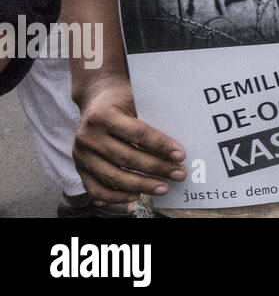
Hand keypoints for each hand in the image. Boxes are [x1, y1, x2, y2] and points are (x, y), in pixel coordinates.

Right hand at [73, 75, 186, 205]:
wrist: (95, 100)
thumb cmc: (123, 99)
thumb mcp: (136, 98)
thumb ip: (153, 115)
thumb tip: (181, 136)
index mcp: (104, 115)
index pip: (137, 134)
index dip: (160, 145)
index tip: (181, 155)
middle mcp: (88, 136)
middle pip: (127, 158)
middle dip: (156, 168)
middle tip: (179, 174)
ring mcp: (81, 155)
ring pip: (113, 176)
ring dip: (141, 185)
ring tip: (164, 187)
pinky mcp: (79, 168)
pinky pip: (96, 189)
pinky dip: (117, 197)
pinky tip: (137, 196)